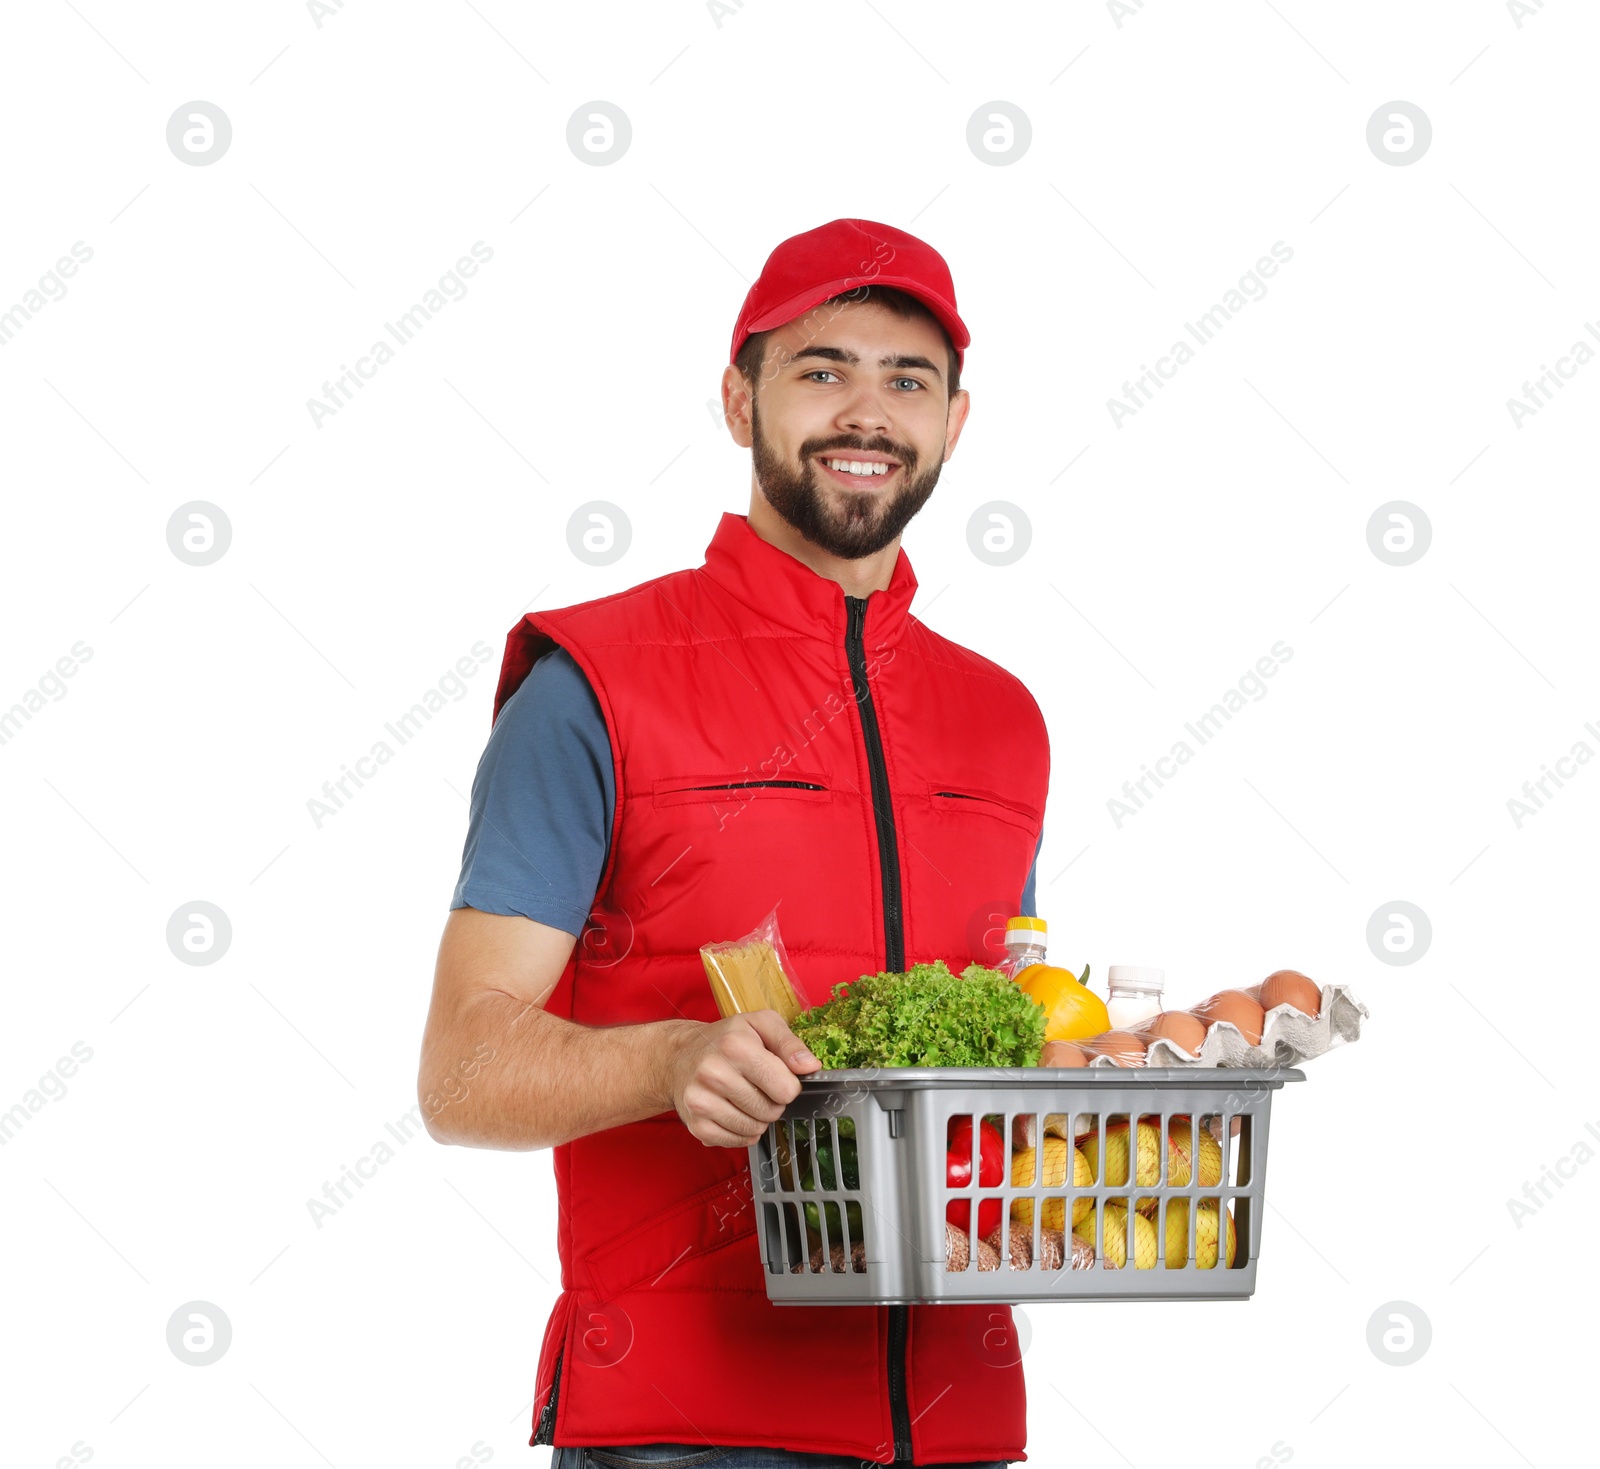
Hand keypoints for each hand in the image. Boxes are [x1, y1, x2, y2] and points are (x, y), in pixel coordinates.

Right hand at [665, 1010, 820, 1147]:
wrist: (679, 1057)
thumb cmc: (726, 1039)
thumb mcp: (761, 1024)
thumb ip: (790, 1043)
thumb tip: (811, 1066)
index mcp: (736, 1046)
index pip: (786, 1089)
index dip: (788, 1084)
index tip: (776, 1074)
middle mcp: (714, 1074)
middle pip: (772, 1111)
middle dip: (772, 1101)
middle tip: (757, 1085)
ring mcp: (702, 1102)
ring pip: (755, 1129)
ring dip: (758, 1118)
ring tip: (744, 1096)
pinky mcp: (696, 1125)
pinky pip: (737, 1142)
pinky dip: (742, 1131)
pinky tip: (733, 1110)